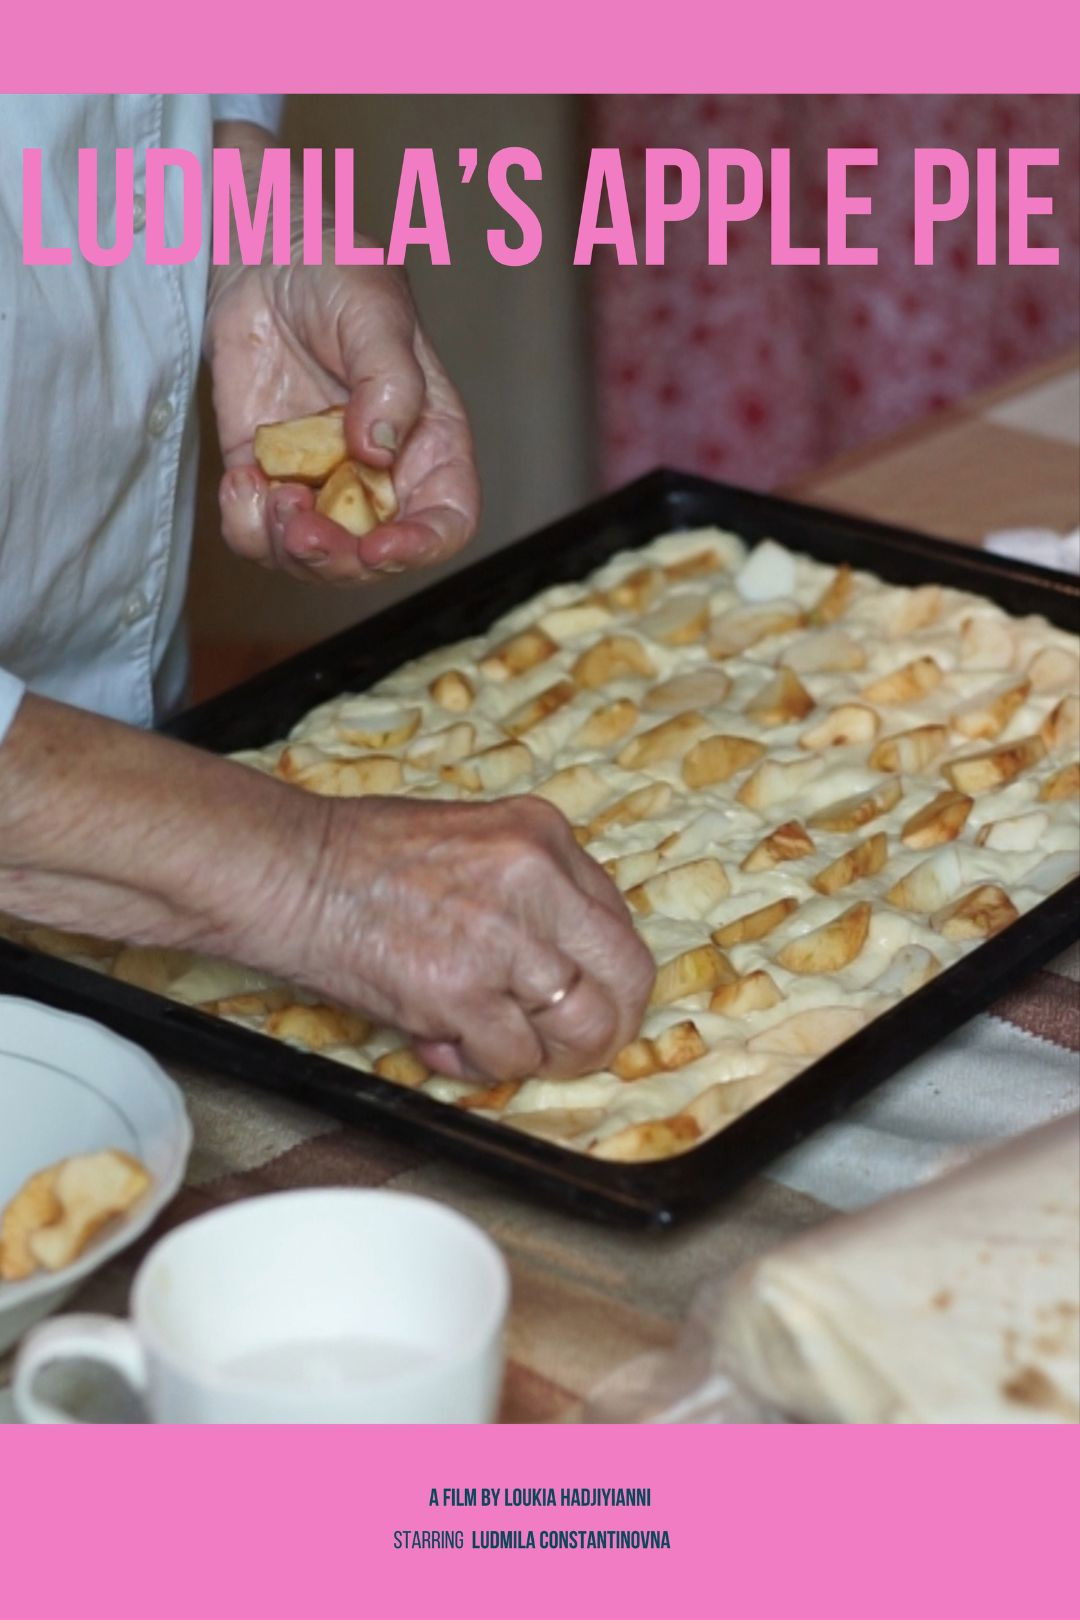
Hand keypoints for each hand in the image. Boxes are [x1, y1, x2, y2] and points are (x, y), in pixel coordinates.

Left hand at [205, 243, 478, 584]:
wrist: (259, 251)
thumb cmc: (336, 269)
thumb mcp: (375, 312)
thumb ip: (388, 382)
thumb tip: (379, 450)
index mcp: (428, 444)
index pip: (446, 520)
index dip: (421, 548)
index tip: (380, 548)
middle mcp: (379, 476)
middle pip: (374, 558)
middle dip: (338, 560)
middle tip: (302, 529)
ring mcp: (320, 482)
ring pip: (312, 557)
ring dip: (288, 549)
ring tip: (269, 494)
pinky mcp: (265, 476)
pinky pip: (256, 531)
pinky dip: (245, 524)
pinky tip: (242, 478)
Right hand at [270, 794, 656, 1082]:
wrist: (287, 871)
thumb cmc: (361, 858)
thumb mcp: (472, 841)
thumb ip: (530, 891)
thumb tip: (564, 965)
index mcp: (543, 834)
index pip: (618, 922)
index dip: (602, 976)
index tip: (578, 998)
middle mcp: (538, 879)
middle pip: (628, 977)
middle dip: (606, 1026)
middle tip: (567, 1047)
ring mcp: (505, 936)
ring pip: (580, 1029)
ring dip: (542, 1054)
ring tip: (492, 1044)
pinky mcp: (464, 991)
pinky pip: (512, 1058)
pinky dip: (481, 1067)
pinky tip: (441, 1043)